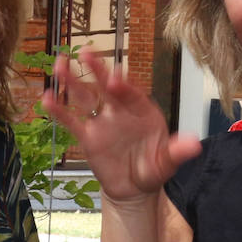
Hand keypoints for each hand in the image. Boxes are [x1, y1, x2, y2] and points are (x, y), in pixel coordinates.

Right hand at [41, 49, 201, 201]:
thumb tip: (195, 145)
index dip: (124, 86)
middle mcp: (120, 111)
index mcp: (143, 111)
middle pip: (107, 87)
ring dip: (73, 81)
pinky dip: (60, 111)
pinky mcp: (87, 137)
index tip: (114, 79)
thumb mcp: (167, 163)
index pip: (133, 95)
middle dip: (98, 70)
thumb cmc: (153, 169)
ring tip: (59, 64)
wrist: (134, 189)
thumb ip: (177, 152)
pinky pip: (72, 122)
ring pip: (86, 98)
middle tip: (87, 53)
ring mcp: (102, 122)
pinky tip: (47, 97)